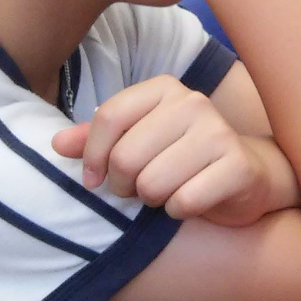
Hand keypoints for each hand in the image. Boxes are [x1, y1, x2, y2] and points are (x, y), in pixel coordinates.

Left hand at [52, 75, 298, 226]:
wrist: (245, 175)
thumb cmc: (181, 157)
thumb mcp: (137, 141)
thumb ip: (96, 140)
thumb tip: (55, 144)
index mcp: (165, 88)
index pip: (108, 117)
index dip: (92, 156)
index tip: (94, 179)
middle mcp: (194, 102)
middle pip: (126, 156)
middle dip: (125, 185)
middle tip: (140, 188)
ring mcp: (219, 132)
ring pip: (152, 183)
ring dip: (153, 200)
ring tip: (167, 192)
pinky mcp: (237, 166)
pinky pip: (183, 202)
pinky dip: (179, 212)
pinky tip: (190, 203)